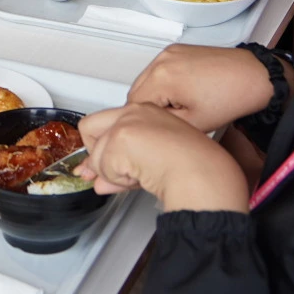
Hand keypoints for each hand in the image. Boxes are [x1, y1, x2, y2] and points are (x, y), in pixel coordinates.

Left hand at [77, 104, 249, 211]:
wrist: (205, 174)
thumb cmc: (194, 168)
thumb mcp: (149, 165)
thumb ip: (120, 170)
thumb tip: (97, 183)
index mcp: (146, 111)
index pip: (108, 125)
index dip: (104, 148)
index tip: (114, 166)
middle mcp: (134, 110)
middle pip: (88, 128)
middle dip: (97, 155)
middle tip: (120, 172)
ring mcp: (127, 121)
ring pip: (96, 154)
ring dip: (114, 174)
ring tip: (142, 175)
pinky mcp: (122, 136)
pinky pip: (103, 167)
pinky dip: (119, 179)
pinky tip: (141, 176)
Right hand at [127, 44, 278, 131]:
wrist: (254, 76)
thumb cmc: (231, 97)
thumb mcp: (194, 124)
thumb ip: (162, 125)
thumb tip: (146, 125)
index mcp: (162, 77)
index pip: (133, 105)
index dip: (146, 121)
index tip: (158, 128)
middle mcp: (161, 60)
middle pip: (136, 91)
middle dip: (148, 107)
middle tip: (169, 121)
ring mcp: (169, 52)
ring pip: (146, 80)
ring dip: (154, 95)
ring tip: (179, 107)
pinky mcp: (177, 50)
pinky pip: (158, 70)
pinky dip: (163, 83)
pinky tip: (182, 93)